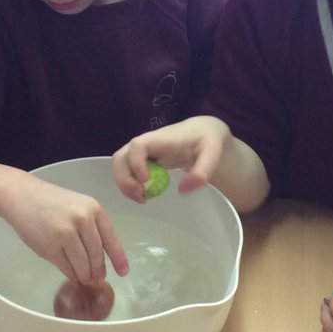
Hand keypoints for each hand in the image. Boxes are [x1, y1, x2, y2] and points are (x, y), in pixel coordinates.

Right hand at [6, 174, 127, 284]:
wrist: (22, 196)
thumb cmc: (51, 202)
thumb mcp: (78, 206)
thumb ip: (91, 228)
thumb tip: (100, 259)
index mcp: (94, 209)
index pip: (111, 239)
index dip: (118, 258)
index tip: (123, 272)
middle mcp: (83, 220)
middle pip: (96, 255)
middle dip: (98, 271)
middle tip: (98, 280)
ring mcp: (65, 234)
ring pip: (82, 264)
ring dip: (85, 275)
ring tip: (85, 279)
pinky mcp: (50, 247)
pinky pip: (66, 267)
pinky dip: (70, 274)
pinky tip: (72, 274)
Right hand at [113, 117, 230, 202]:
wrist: (202, 133)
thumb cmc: (207, 140)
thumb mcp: (212, 153)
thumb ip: (202, 170)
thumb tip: (183, 190)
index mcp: (161, 138)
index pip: (138, 145)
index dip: (136, 162)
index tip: (146, 181)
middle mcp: (146, 144)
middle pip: (120, 157)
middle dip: (124, 179)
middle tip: (142, 196)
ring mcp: (141, 152)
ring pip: (119, 165)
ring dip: (124, 184)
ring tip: (142, 198)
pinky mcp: (142, 160)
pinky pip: (126, 171)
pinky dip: (129, 185)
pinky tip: (144, 195)